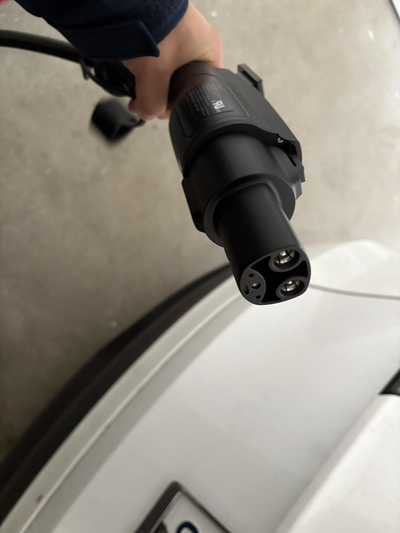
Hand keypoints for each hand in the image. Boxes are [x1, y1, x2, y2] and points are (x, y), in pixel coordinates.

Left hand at [123, 2, 222, 119]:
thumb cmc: (152, 27)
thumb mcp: (154, 76)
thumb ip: (154, 104)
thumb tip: (149, 114)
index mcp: (210, 51)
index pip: (202, 91)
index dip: (181, 105)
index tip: (161, 109)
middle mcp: (199, 41)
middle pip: (183, 84)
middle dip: (162, 96)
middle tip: (145, 101)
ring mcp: (181, 34)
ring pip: (168, 72)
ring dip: (152, 83)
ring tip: (138, 87)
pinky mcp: (165, 30)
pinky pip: (158, 58)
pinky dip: (147, 67)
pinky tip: (136, 71)